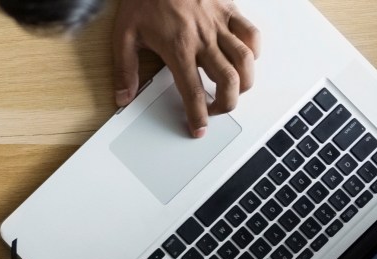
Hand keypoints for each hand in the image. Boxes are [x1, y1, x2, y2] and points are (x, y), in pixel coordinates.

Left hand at [111, 0, 260, 137]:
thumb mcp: (123, 35)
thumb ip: (124, 69)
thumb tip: (123, 97)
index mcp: (178, 48)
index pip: (193, 91)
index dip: (198, 115)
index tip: (199, 128)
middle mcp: (203, 38)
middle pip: (228, 79)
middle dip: (227, 104)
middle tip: (217, 112)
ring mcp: (219, 23)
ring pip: (245, 59)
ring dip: (245, 82)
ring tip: (235, 92)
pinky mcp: (228, 9)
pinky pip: (250, 32)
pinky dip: (254, 50)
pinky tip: (246, 59)